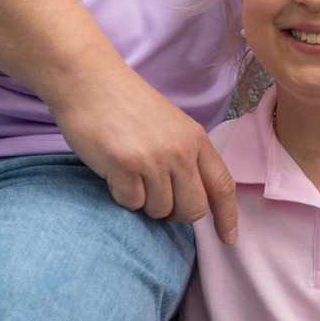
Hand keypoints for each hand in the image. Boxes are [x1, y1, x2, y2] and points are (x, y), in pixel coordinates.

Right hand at [47, 61, 238, 238]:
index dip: (228, 216)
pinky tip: (114, 171)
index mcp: (196, 138)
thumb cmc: (127, 104)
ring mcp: (153, 159)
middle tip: (156, 198)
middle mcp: (180, 151)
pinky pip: (131, 204)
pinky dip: (122, 195)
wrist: (90, 81)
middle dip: (176, 214)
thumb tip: (194, 197)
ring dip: (144, 202)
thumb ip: (186, 156)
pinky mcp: (124, 167)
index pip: (222, 185)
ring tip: (131, 174)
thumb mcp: (171, 124)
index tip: (230, 239)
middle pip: (193, 208)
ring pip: (160, 210)